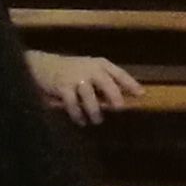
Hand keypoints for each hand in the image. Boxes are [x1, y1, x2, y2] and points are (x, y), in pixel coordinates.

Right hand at [27, 50, 142, 123]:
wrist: (44, 65)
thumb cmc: (72, 70)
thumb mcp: (90, 70)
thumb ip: (103, 83)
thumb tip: (120, 101)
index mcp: (100, 64)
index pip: (119, 74)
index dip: (131, 84)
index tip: (141, 94)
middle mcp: (91, 69)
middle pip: (107, 84)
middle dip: (115, 97)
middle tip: (120, 108)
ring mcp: (76, 77)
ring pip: (90, 97)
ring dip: (95, 111)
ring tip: (97, 121)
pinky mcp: (63, 86)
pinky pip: (73, 104)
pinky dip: (77, 114)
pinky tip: (81, 121)